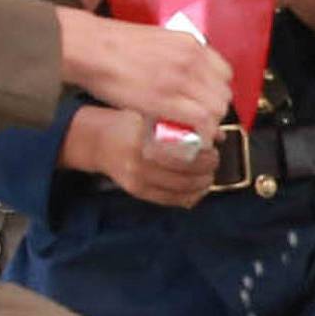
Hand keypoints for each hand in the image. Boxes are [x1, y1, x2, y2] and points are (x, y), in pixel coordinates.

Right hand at [56, 13, 231, 143]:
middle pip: (223, 93)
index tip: (203, 100)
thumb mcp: (157, 41)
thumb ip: (176, 55)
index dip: (215, 91)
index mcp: (190, 43)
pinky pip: (202, 120)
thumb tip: (184, 73)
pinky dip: (202, 133)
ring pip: (217, 108)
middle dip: (213, 110)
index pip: (224, 73)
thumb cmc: (114, 44)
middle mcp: (192, 59)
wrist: (92, 48)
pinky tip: (191, 138)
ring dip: (209, 123)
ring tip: (192, 131)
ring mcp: (182, 79)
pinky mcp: (168, 99)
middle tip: (197, 120)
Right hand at [64, 108, 218, 208]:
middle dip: (207, 169)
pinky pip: (170, 200)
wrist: (97, 142)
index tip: (213, 148)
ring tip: (208, 174)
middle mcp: (141, 163)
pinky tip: (198, 189)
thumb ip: (182, 124)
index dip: (205, 154)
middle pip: (186, 174)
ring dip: (202, 184)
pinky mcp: (138, 192)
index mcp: (146, 140)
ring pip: (181, 190)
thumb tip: (217, 134)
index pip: (185, 154)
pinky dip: (189, 197)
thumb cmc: (126, 124)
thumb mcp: (152, 115)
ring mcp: (139, 180)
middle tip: (214, 160)